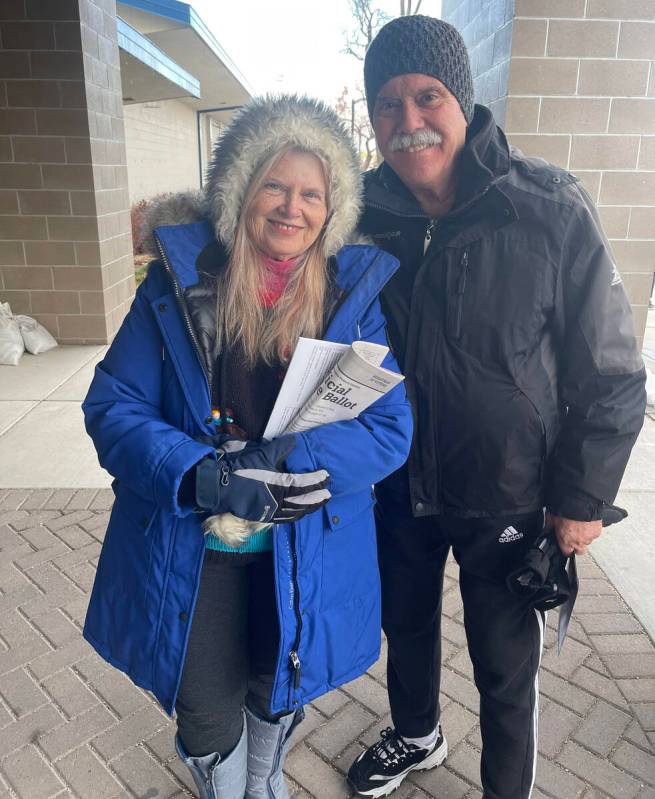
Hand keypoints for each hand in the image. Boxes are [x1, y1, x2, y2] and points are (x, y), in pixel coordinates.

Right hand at [195, 436, 330, 523]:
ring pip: (296, 512)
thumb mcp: (262, 454)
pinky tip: (299, 514)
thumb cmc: (241, 468)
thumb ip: (281, 448)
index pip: (305, 483)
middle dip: (318, 497)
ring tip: (319, 504)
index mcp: (281, 485)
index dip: (318, 480)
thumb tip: (295, 441)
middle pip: (304, 501)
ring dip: (309, 508)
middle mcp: (279, 500)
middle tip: (329, 494)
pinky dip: (295, 516)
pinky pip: (284, 519)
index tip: (327, 475)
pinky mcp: (263, 516)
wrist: (220, 486)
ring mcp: (272, 511)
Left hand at [546, 512, 601, 555]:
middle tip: (573, 535)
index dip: (566, 548)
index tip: (565, 544)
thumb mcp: (551, 518)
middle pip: (580, 551)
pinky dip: (591, 529)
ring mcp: (589, 537)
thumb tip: (545, 529)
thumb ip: (549, 526)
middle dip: (577, 545)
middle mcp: (578, 541)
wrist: (580, 501)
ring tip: (580, 525)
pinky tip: (587, 522)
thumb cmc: (565, 509)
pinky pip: (594, 534)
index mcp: (566, 540)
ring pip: (587, 541)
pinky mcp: (597, 531)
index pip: (567, 553)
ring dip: (584, 536)